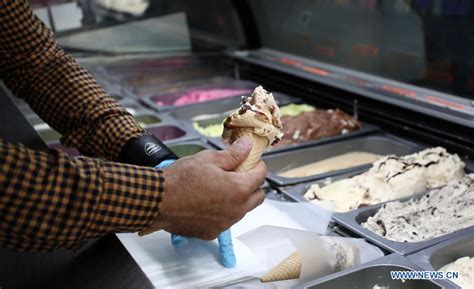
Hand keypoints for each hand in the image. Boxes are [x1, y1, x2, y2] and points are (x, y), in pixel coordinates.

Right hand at [141, 137, 265, 239]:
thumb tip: (247, 146)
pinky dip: (223, 212)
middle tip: (238, 174)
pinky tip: (208, 202)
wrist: (158, 201)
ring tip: (220, 188)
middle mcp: (237, 209)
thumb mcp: (209, 159)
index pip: (261, 175)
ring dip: (238, 199)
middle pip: (258, 196)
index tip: (251, 161)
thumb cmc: (180, 180)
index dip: (257, 165)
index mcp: (239, 188)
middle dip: (252, 184)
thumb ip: (233, 154)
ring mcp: (225, 223)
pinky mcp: (213, 232)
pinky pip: (226, 221)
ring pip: (243, 210)